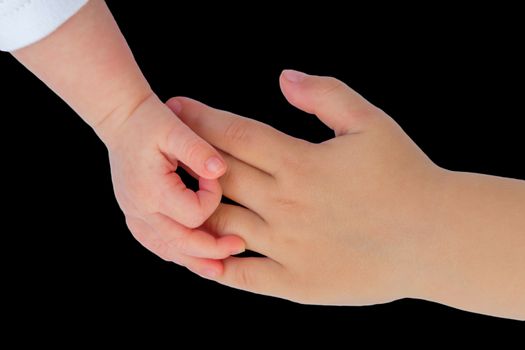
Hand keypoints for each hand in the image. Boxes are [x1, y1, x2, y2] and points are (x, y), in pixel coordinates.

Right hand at [106, 95, 244, 274]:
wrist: (122, 121)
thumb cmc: (150, 122)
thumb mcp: (176, 128)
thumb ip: (198, 150)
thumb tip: (219, 170)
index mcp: (151, 190)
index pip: (193, 214)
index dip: (212, 198)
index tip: (214, 176)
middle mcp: (139, 208)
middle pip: (181, 243)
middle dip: (212, 248)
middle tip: (239, 246)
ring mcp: (134, 215)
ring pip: (167, 250)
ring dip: (194, 260)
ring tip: (219, 268)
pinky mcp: (136, 216)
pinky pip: (157, 244)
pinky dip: (177, 252)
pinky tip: (194, 257)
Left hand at [166, 70, 443, 304]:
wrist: (435, 238)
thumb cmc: (405, 175)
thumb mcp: (372, 123)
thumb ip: (326, 95)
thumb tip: (283, 77)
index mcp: (300, 163)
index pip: (235, 136)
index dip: (201, 119)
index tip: (175, 107)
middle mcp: (286, 204)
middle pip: (219, 177)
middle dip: (186, 158)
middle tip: (161, 149)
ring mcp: (287, 247)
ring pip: (221, 226)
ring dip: (192, 212)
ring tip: (169, 200)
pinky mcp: (296, 282)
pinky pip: (243, 276)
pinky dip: (216, 267)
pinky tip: (199, 258)